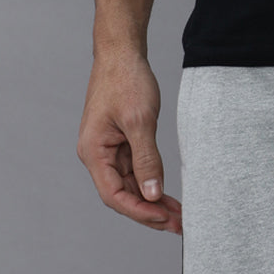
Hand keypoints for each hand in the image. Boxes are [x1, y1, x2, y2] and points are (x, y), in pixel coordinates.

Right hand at [77, 51, 181, 233]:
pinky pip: (134, 167)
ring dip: (152, 198)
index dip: (139, 211)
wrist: (122, 50)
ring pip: (130, 182)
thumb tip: (152, 193)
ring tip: (179, 212)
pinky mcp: (119, 140)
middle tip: (179, 223)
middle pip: (123, 193)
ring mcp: (108, 148)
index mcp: (93, 152)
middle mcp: (97, 154)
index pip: (114, 195)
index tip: (164, 217)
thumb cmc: (126, 79)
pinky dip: (151, 179)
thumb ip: (146, 158)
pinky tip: (167, 191)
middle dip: (150, 210)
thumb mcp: (140, 120)